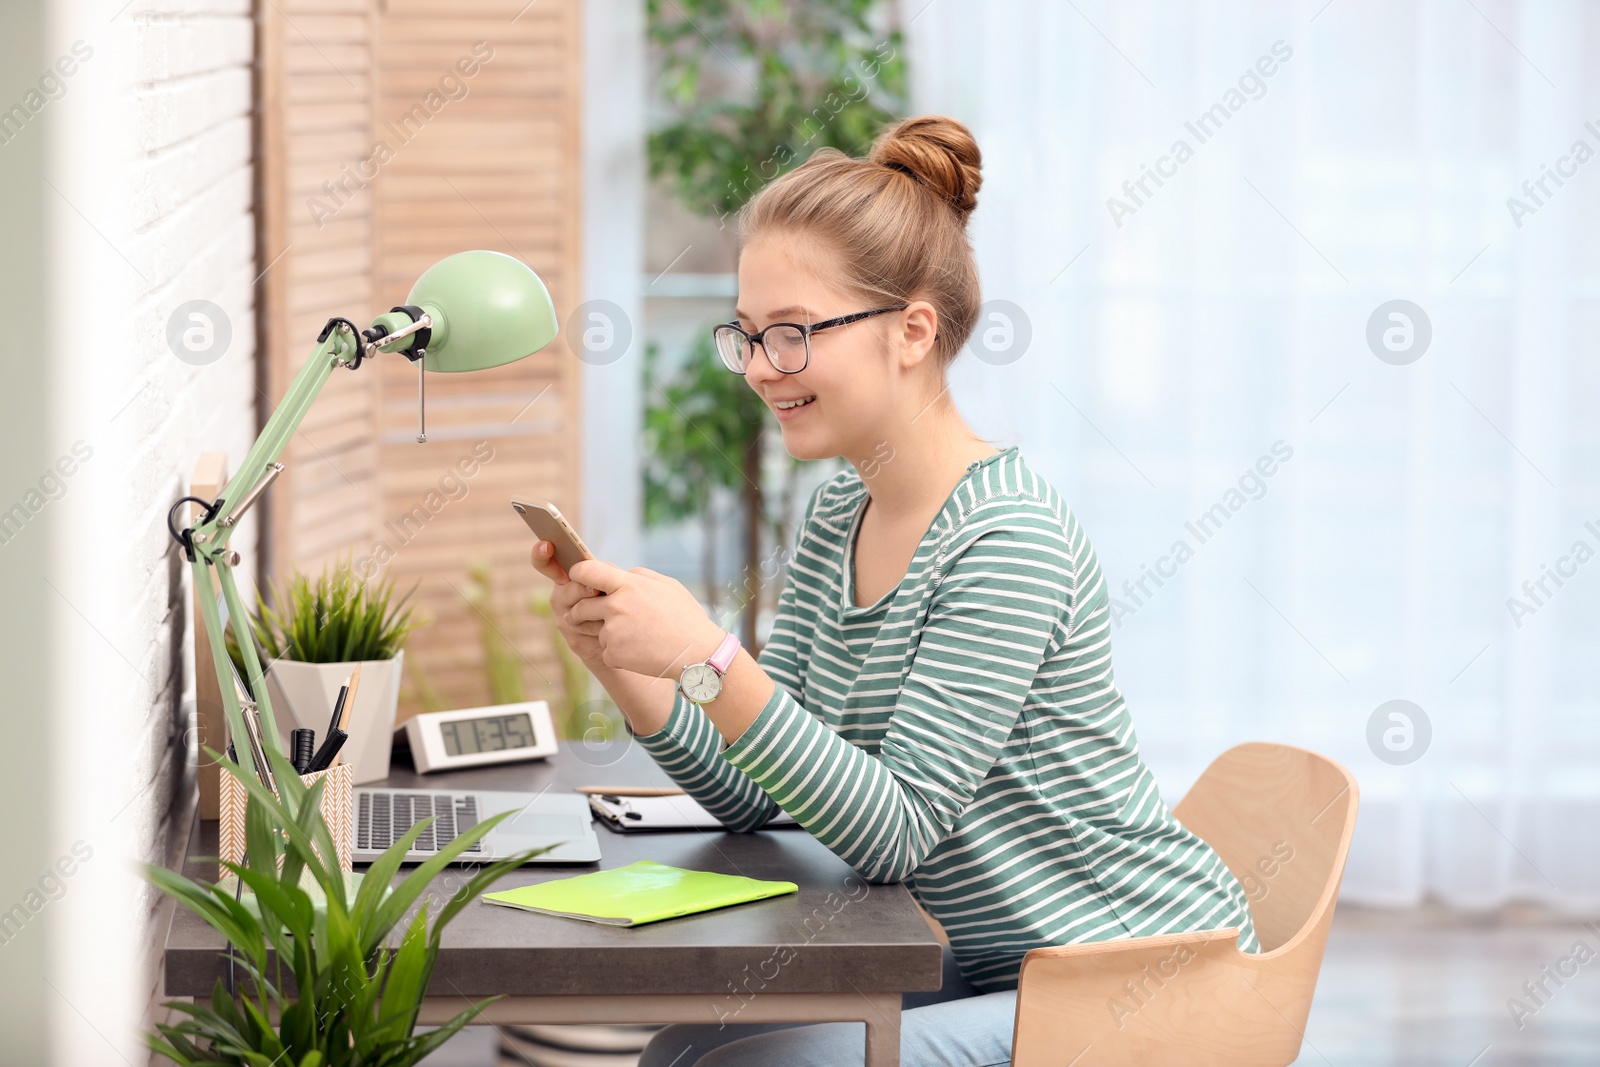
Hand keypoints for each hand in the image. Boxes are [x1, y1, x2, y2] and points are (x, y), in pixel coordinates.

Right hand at [529, 541, 607, 672]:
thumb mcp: (614, 582)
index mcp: (569, 577)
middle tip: (596, 591)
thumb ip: (603, 574)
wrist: (627, 637)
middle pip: (567, 588)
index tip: (546, 545)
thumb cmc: (620, 602)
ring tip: (614, 614)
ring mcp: (565, 619)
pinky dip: (602, 629)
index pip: (546, 563)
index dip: (541, 554)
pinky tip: (612, 629)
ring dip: (598, 611)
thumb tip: (595, 583)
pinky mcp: (574, 640)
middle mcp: (561, 596)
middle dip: (582, 589)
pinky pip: (585, 631)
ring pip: (577, 610)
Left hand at [566, 559, 725, 678]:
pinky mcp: (613, 654)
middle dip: (581, 612)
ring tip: (638, 638)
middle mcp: (616, 607)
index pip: (588, 572)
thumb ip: (638, 576)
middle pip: (582, 607)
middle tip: (587, 616)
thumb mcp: (667, 586)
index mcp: (629, 585)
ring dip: (609, 635)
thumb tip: (619, 574)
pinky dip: (619, 654)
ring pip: (598, 632)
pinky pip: (607, 652)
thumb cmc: (686, 618)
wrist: (698, 653)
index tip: (577, 579)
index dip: (578, 575)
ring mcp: (613, 632)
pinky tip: (641, 653)